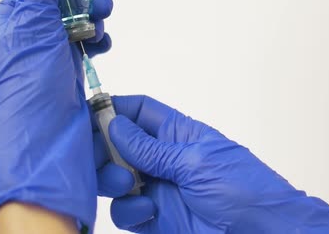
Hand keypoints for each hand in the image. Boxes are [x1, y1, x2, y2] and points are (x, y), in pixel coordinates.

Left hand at [0, 0, 120, 232]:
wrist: (44, 162)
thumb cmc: (31, 104)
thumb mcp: (35, 31)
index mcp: (12, 22)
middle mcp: (28, 40)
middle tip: (103, 6)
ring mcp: (48, 61)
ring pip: (76, 23)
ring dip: (94, 19)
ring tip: (100, 31)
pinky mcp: (66, 81)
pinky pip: (83, 49)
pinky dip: (96, 43)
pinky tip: (101, 49)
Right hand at [98, 95, 328, 232]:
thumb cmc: (241, 188)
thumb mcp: (195, 161)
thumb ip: (151, 148)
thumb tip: (114, 124)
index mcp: (176, 133)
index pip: (137, 111)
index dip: (112, 109)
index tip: (86, 116)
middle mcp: (161, 158)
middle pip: (117, 145)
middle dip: (102, 149)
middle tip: (95, 157)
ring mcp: (156, 188)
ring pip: (114, 178)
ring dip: (112, 179)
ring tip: (127, 184)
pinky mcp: (153, 218)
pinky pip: (124, 210)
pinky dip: (128, 210)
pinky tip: (146, 212)